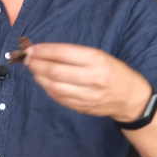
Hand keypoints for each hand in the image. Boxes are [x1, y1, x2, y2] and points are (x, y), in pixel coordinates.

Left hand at [23, 42, 151, 121]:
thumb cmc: (114, 71)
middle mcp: (92, 78)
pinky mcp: (82, 107)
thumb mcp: (99, 55)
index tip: (31, 48)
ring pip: (53, 86)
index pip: (63, 54)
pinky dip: (47, 88)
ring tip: (33, 69)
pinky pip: (58, 98)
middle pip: (55, 72)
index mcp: (97, 60)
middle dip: (36, 64)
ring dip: (38, 77)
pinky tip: (43, 81)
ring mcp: (86, 96)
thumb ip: (73, 54)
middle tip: (26, 59)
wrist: (130, 98)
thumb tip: (44, 51)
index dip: (43, 51)